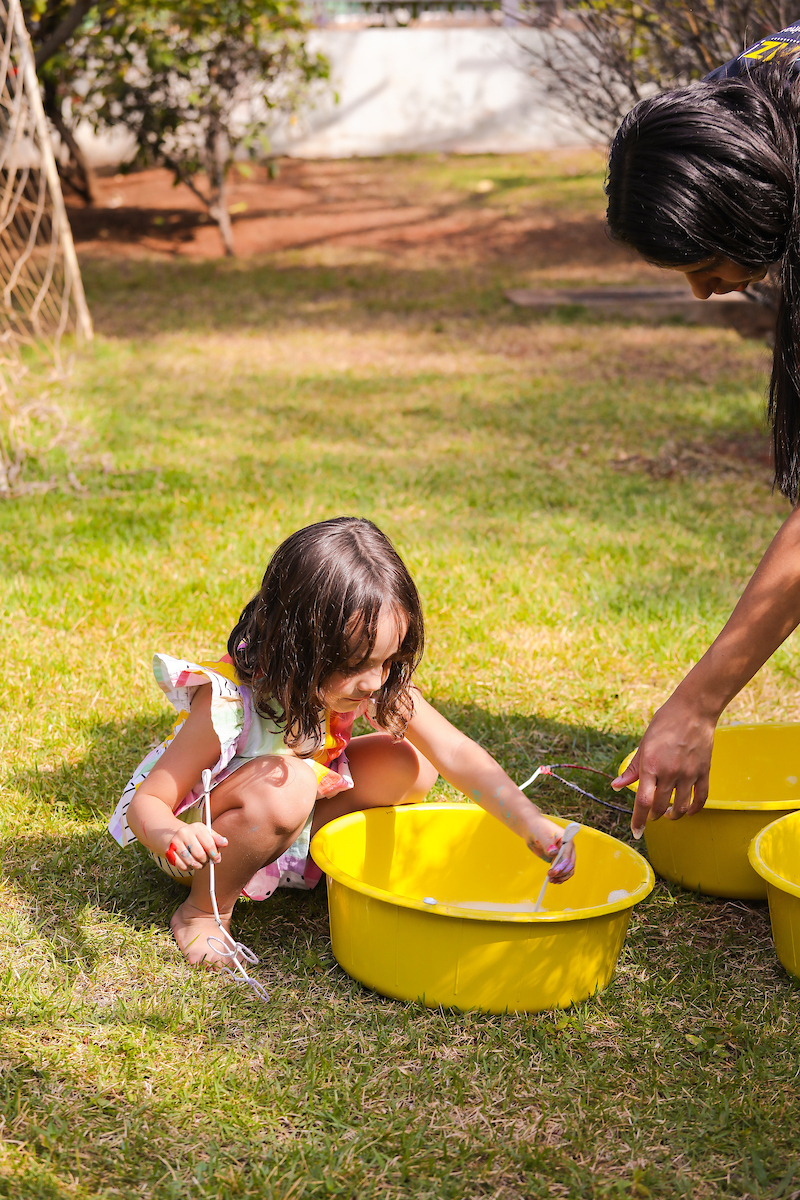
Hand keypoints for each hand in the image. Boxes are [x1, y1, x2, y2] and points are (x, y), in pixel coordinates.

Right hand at [162, 823, 227, 870]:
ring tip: (199, 863)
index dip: (215, 854)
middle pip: (200, 855)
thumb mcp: (206, 834)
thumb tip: (225, 843)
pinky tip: (190, 863)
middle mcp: (185, 833)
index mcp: (197, 827)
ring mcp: (175, 842)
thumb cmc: (195, 836)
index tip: (217, 859)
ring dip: (198, 866)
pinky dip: (188, 868)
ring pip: (191, 862)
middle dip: (206, 861)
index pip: (209, 844)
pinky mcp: (169, 852)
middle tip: (206, 861)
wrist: (173, 834)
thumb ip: (216, 839)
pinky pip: (182, 866)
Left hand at [526, 815, 576, 882]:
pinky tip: (553, 880)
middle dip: (561, 872)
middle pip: (570, 864)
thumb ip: (548, 844)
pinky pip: (563, 870)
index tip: (553, 871)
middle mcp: (568, 848)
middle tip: (550, 876)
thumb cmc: (538, 829)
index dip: (562, 865)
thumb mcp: (542, 835)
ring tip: (551, 880)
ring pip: (568, 869)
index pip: (568, 856)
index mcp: (567, 840)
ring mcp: (564, 855)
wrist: (532, 829)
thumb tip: (554, 852)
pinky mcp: (558, 859)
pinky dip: (560, 876)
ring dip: (561, 876)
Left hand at [612, 692, 716, 839]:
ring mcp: (689, 773)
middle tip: (651, 815)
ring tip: (668, 814)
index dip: (638, 819)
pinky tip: (688, 811)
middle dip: (653, 815)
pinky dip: (694, 809)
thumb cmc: (664, 723)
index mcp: (650, 765)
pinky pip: (701, 798)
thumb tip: (616, 786)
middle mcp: (669, 772)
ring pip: (681, 806)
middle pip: (660, 806)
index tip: (636, 832)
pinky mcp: (704, 771)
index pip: (642, 800)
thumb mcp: (644, 744)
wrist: (693, 710)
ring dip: (673, 815)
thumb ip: (632, 768)